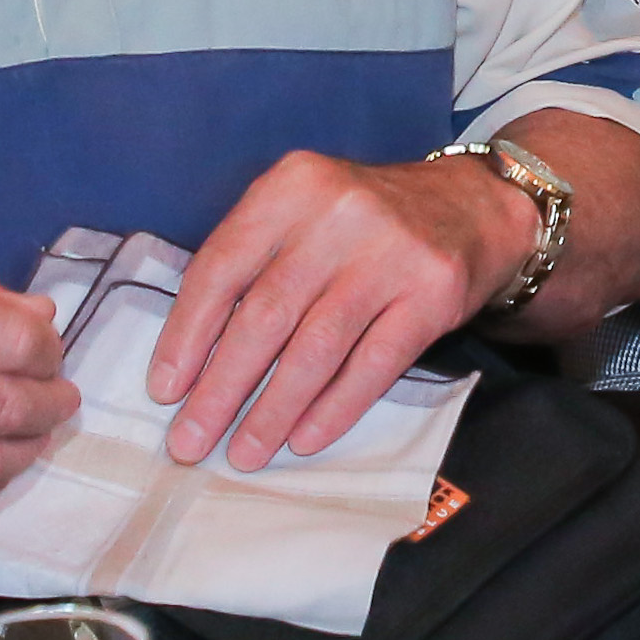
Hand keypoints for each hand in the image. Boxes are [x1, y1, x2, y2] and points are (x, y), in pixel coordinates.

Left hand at [149, 150, 529, 468]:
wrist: (475, 205)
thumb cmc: (365, 223)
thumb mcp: (303, 214)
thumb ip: (253, 264)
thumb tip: (193, 363)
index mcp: (292, 186)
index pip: (221, 267)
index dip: (187, 335)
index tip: (165, 391)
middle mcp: (339, 213)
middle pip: (265, 315)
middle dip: (221, 388)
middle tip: (191, 442)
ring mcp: (391, 253)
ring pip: (315, 348)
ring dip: (273, 411)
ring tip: (245, 453)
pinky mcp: (433, 293)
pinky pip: (372, 365)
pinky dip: (333, 409)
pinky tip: (304, 439)